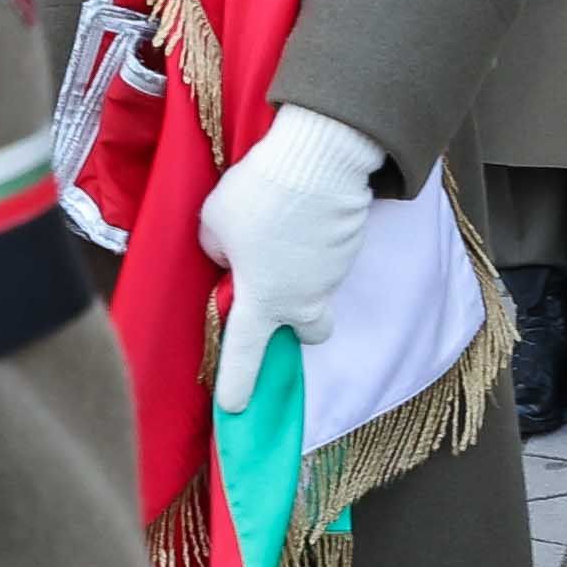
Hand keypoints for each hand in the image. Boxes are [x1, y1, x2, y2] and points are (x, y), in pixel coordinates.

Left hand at [200, 105, 384, 414]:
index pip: (246, 355)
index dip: (238, 384)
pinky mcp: (352, 247)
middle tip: (280, 292)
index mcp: (262, 301)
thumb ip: (217, 251)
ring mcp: (333, 275)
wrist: (319, 159)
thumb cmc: (257, 195)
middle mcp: (303, 299)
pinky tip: (305, 215)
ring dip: (304, 272)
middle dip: (298, 324)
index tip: (233, 407)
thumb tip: (231, 257)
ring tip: (285, 228)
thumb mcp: (213, 222)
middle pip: (311, 334)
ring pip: (321, 287)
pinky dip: (318, 244)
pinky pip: (332, 256)